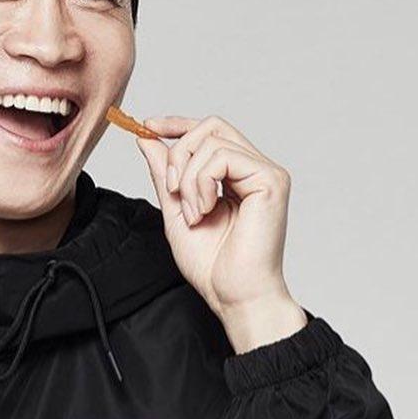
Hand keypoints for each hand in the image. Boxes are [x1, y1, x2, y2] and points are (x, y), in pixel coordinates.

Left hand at [134, 113, 299, 324]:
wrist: (234, 295)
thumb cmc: (214, 266)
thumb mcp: (176, 212)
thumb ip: (165, 175)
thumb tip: (146, 139)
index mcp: (236, 176)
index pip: (209, 131)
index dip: (177, 123)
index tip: (147, 127)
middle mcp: (254, 169)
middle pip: (209, 127)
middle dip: (178, 154)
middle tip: (173, 192)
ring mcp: (265, 172)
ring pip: (212, 139)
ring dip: (188, 177)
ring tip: (193, 214)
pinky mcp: (271, 180)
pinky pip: (223, 156)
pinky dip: (201, 183)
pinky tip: (204, 211)